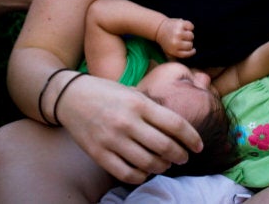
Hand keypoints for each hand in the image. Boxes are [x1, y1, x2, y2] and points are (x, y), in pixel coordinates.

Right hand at [58, 75, 202, 183]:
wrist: (70, 96)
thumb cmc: (107, 93)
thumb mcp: (133, 92)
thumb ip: (154, 108)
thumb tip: (180, 128)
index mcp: (139, 104)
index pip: (176, 124)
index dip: (192, 138)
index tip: (199, 146)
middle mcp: (127, 122)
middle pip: (165, 146)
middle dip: (180, 155)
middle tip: (184, 157)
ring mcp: (112, 139)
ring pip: (148, 163)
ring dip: (162, 166)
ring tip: (165, 164)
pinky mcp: (98, 154)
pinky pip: (126, 173)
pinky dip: (141, 176)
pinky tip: (145, 171)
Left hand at [155, 18, 195, 58]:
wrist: (159, 28)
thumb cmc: (166, 41)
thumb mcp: (168, 52)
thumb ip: (176, 59)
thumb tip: (185, 65)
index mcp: (173, 50)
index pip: (188, 53)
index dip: (191, 52)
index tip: (193, 50)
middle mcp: (175, 42)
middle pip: (190, 44)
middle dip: (188, 42)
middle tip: (184, 39)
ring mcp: (178, 32)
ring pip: (191, 35)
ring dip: (189, 34)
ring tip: (183, 33)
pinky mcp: (180, 23)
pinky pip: (191, 26)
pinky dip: (189, 26)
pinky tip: (184, 27)